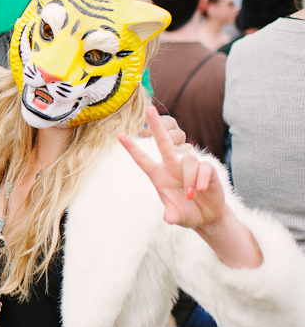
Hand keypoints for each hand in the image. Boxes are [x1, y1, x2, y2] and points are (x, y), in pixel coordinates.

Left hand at [119, 106, 223, 229]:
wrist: (207, 216)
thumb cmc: (186, 213)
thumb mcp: (177, 216)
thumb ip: (173, 215)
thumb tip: (169, 218)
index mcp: (158, 175)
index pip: (142, 159)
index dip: (132, 148)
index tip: (120, 135)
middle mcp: (171, 167)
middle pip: (163, 142)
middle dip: (156, 126)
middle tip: (149, 109)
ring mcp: (189, 166)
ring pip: (187, 159)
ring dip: (188, 178)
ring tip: (190, 195)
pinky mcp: (206, 169)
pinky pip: (202, 167)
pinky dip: (200, 178)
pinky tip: (200, 189)